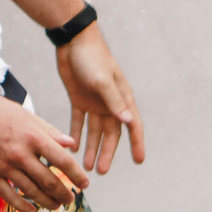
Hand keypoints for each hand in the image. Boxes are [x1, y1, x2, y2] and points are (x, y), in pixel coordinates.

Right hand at [0, 85, 88, 211]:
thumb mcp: (26, 115)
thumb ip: (49, 131)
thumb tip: (70, 144)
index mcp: (32, 136)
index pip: (62, 160)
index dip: (76, 174)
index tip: (85, 183)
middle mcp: (20, 153)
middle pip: (49, 181)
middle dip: (64, 193)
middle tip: (71, 199)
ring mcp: (3, 166)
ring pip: (31, 191)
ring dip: (47, 201)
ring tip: (56, 205)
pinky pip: (9, 196)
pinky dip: (23, 206)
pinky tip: (32, 210)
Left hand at [56, 23, 144, 175]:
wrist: (72, 40)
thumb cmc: (92, 57)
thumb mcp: (103, 81)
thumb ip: (114, 101)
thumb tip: (128, 122)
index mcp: (121, 97)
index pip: (132, 125)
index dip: (136, 143)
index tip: (139, 161)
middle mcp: (110, 103)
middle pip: (111, 133)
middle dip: (107, 152)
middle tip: (101, 171)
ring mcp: (94, 102)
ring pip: (95, 131)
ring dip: (92, 147)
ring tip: (86, 166)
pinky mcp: (78, 99)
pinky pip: (79, 122)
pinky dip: (76, 135)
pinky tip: (73, 148)